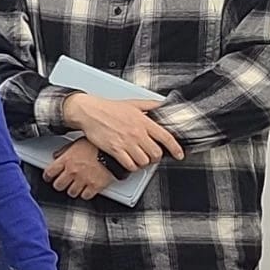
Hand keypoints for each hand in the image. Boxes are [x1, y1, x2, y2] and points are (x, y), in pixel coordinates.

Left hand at [42, 138, 112, 199]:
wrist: (114, 151)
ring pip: (71, 192)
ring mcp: (83, 180)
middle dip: (60, 184)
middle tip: (63, 182)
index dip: (48, 176)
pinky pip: (85, 196)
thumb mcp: (77, 143)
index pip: (49, 172)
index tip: (49, 177)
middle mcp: (72, 171)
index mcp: (66, 160)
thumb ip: (65, 151)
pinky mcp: (94, 186)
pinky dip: (85, 194)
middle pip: (58, 185)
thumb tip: (57, 155)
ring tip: (76, 185)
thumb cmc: (97, 145)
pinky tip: (87, 189)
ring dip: (73, 190)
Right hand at [63, 94, 183, 172]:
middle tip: (152, 156)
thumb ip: (151, 105)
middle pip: (156, 153)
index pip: (166, 137)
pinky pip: (129, 165)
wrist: (89, 112)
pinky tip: (130, 162)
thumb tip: (163, 104)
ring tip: (140, 159)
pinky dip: (132, 166)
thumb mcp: (133, 103)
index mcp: (144, 121)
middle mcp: (137, 133)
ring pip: (144, 161)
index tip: (179, 154)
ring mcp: (126, 142)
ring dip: (144, 163)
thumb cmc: (109, 108)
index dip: (175, 148)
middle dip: (156, 157)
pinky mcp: (115, 150)